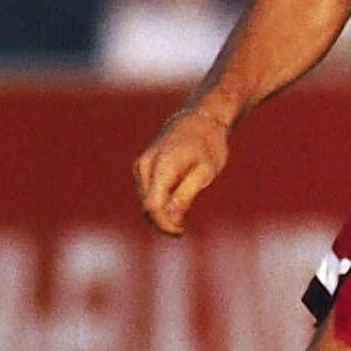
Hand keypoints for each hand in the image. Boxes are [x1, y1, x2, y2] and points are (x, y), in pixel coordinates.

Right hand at [134, 105, 232, 235]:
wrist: (201, 117)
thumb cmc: (208, 144)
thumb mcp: (205, 171)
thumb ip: (186, 195)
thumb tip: (171, 219)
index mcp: (162, 165)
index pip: (153, 206)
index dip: (164, 225)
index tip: (180, 232)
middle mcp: (146, 164)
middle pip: (146, 205)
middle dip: (162, 221)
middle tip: (181, 228)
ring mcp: (142, 164)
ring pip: (145, 199)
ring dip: (159, 212)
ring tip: (181, 214)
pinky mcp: (143, 165)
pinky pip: (147, 191)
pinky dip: (158, 201)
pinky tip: (174, 201)